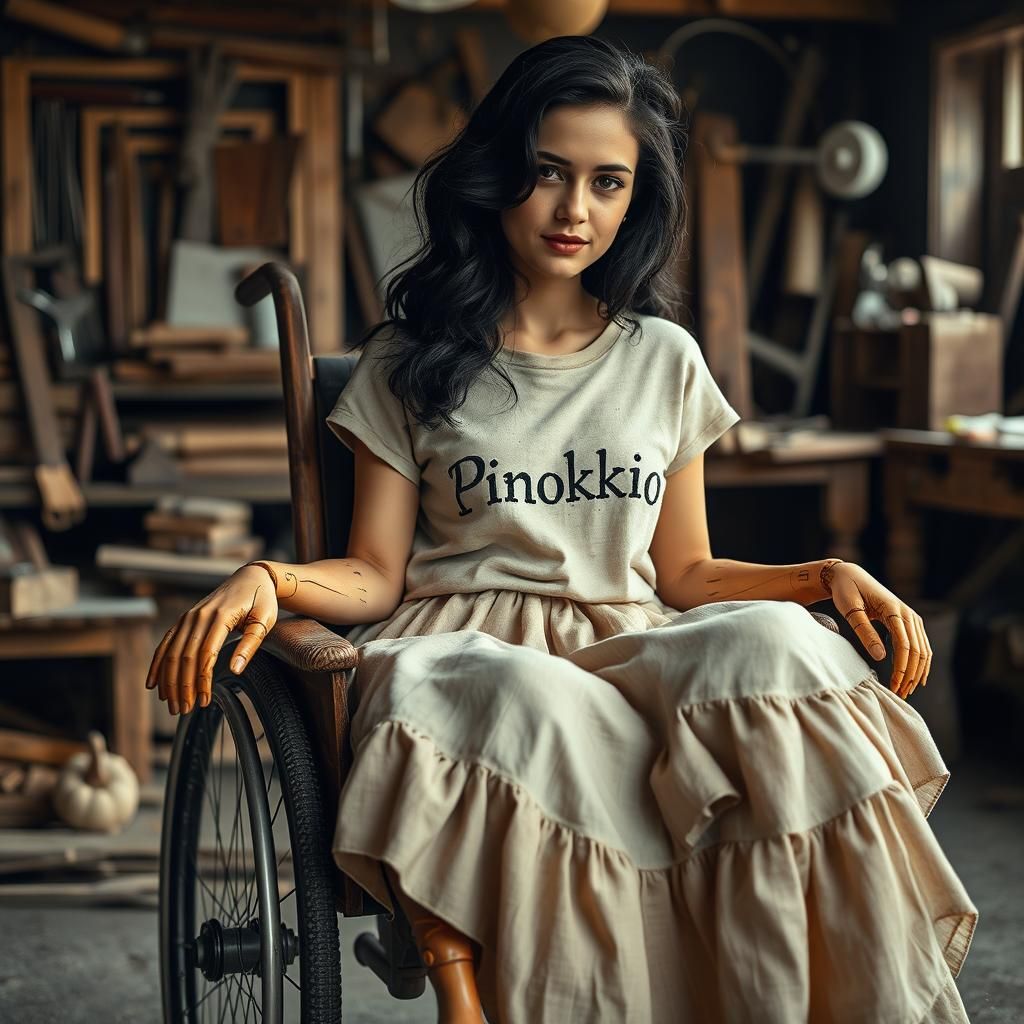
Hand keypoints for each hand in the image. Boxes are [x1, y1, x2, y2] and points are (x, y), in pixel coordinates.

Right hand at [145, 564, 277, 715]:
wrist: (250, 577)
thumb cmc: (261, 600)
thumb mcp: (265, 621)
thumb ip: (250, 645)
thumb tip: (235, 670)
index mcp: (220, 616)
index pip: (205, 654)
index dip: (201, 680)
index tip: (203, 701)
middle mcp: (198, 616)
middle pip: (184, 656)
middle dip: (182, 686)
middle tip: (184, 710)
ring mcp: (188, 617)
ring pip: (171, 652)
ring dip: (168, 681)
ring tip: (172, 704)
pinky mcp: (184, 619)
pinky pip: (166, 643)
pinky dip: (157, 664)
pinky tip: (154, 684)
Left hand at [823, 561, 931, 698]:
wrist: (850, 575)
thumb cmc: (846, 591)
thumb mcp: (849, 610)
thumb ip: (864, 631)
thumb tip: (880, 656)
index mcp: (893, 609)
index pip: (904, 644)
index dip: (902, 668)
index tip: (894, 685)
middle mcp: (907, 613)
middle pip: (917, 650)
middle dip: (911, 674)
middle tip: (900, 693)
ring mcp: (911, 616)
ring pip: (923, 649)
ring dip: (917, 671)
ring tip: (907, 689)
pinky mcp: (910, 620)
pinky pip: (921, 644)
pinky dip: (921, 662)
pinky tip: (917, 677)